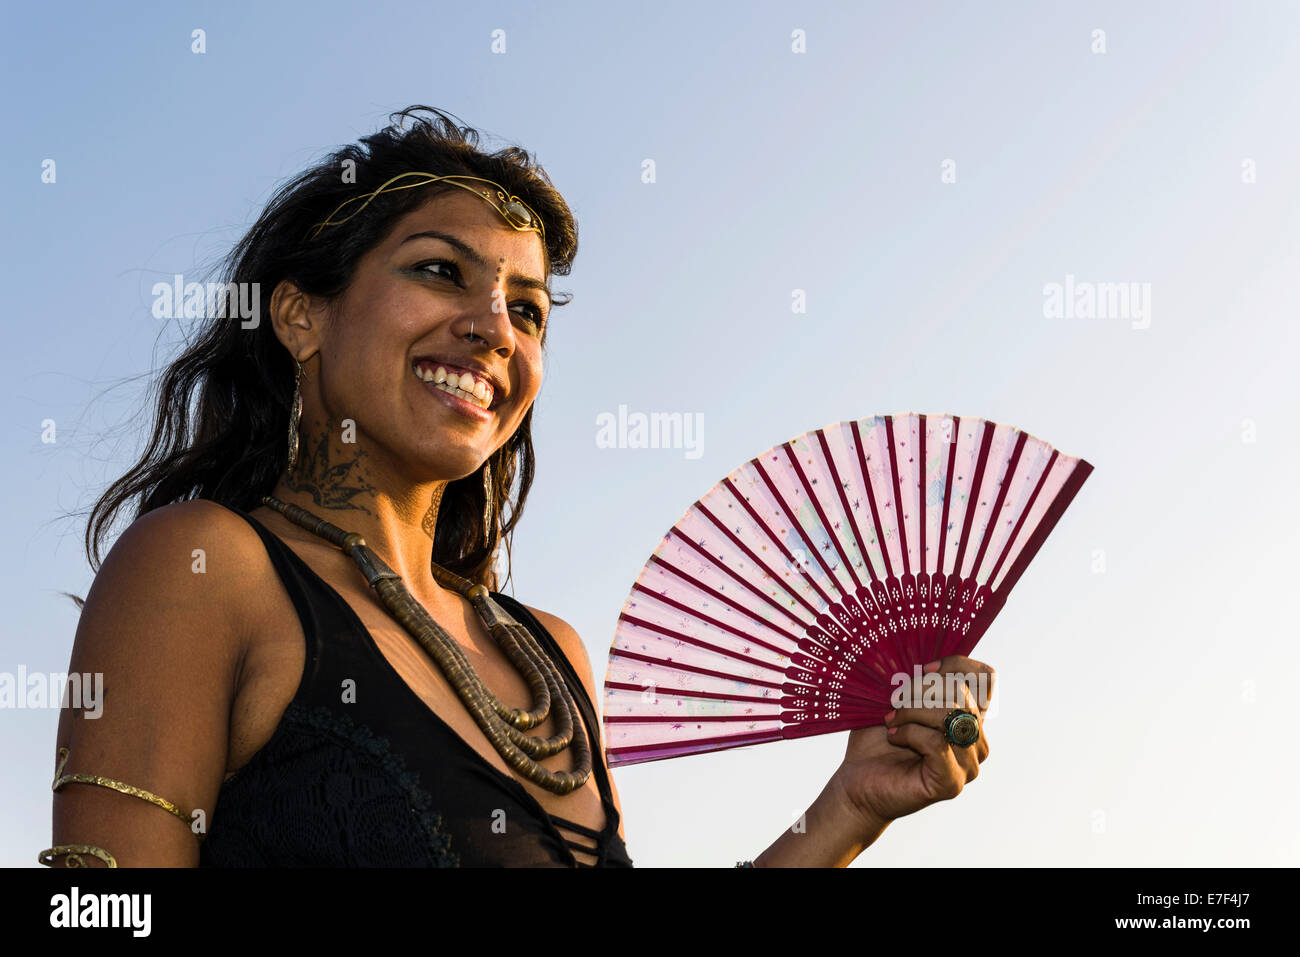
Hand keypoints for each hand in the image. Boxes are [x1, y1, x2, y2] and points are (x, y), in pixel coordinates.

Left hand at [834, 655, 994, 831]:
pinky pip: (936, 743)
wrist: (858, 779)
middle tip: (894, 701)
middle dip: (922, 689)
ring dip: (912, 712)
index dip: (957, 665)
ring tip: (890, 720)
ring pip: (950, 716)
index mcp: (967, 716)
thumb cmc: (877, 739)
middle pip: (963, 694)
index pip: (986, 679)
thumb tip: (924, 662)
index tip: (924, 669)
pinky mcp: (952, 783)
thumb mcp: (897, 700)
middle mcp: (975, 740)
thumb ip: (917, 681)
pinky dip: (909, 733)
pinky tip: (893, 738)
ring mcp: (967, 764)